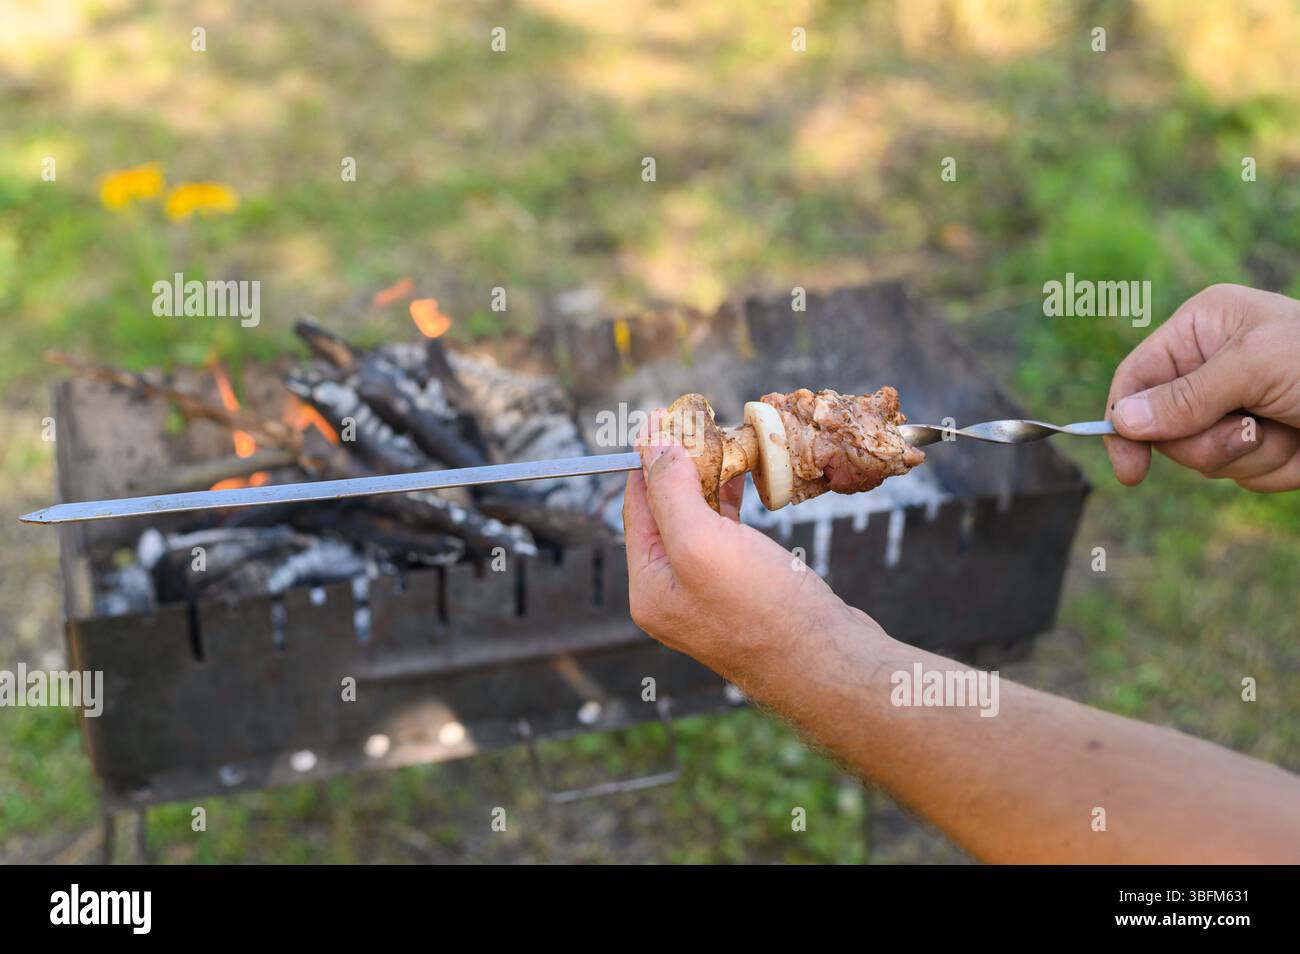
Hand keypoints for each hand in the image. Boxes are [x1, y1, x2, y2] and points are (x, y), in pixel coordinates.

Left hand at [622, 411, 859, 683]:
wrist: (830, 663)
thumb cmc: (764, 608)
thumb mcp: (703, 543)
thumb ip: (670, 492)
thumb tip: (651, 446)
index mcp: (649, 587)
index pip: (638, 507)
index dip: (649, 458)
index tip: (665, 415)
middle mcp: (672, 593)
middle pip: (666, 512)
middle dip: (681, 466)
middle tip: (701, 423)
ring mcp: (709, 594)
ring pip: (699, 521)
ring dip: (708, 480)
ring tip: (725, 441)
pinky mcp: (745, 592)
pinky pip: (727, 536)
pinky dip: (731, 504)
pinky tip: (744, 478)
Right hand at [1106, 283, 1299, 490]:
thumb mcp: (1252, 368)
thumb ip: (1185, 397)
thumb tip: (1122, 421)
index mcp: (1202, 329)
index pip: (1136, 378)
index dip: (1126, 423)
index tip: (1131, 470)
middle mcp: (1211, 367)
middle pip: (1162, 428)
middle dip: (1205, 440)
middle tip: (1248, 429)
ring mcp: (1235, 408)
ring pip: (1201, 458)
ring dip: (1246, 454)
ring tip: (1285, 428)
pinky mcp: (1261, 444)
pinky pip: (1239, 474)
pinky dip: (1272, 467)